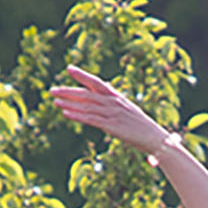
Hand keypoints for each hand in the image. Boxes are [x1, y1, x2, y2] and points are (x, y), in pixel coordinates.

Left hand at [51, 64, 169, 156]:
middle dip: (68, 91)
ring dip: (69, 103)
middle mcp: (113, 103)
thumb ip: (115, 100)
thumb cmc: (142, 126)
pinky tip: (66, 113)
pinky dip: (77, 116)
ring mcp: (112, 114)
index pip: (97, 82)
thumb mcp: (128, 109)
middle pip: (87, 94)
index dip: (82, 75)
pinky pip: (91, 119)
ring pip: (86, 106)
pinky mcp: (111, 126)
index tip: (69, 68)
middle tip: (52, 90)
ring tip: (55, 101)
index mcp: (117, 97)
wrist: (155, 138)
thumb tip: (107, 90)